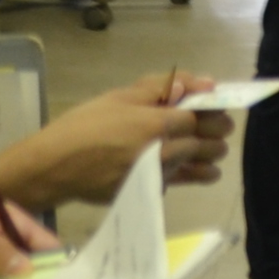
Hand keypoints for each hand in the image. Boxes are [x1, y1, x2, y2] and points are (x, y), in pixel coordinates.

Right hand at [58, 78, 233, 197]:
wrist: (55, 166)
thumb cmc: (84, 125)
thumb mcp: (118, 97)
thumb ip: (157, 89)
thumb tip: (191, 84)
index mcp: (155, 124)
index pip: (198, 118)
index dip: (211, 112)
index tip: (218, 109)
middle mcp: (161, 152)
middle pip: (203, 144)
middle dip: (217, 136)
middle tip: (223, 131)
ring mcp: (155, 177)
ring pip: (194, 167)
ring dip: (209, 160)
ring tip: (215, 156)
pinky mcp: (145, 193)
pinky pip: (175, 183)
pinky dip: (188, 177)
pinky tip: (196, 173)